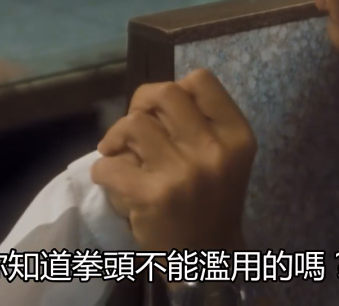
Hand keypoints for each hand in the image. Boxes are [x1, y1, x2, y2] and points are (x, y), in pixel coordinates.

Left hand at [90, 69, 256, 252]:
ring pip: (133, 124)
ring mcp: (184, 173)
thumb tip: (149, 98)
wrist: (205, 258)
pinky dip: (103, 170)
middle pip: (165, 93)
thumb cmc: (210, 200)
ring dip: (118, 138)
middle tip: (135, 130)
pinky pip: (110, 163)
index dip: (175, 89)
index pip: (201, 80)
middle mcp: (215, 150)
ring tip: (121, 156)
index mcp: (236, 135)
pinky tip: (112, 180)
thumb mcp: (223, 156)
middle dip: (140, 105)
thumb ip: (199, 121)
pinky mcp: (154, 195)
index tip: (164, 112)